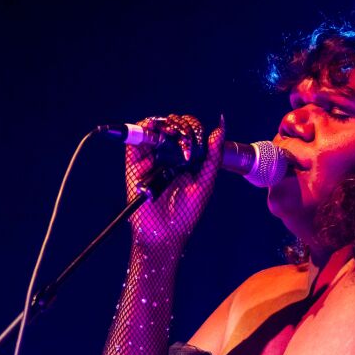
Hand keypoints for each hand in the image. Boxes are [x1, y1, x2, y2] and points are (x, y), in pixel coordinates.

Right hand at [127, 114, 224, 248]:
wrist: (164, 232)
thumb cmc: (186, 212)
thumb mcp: (206, 183)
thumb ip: (213, 157)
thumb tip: (220, 127)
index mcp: (186, 159)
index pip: (189, 131)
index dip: (192, 127)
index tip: (195, 136)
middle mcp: (169, 156)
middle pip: (172, 126)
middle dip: (178, 124)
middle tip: (182, 135)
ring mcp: (151, 158)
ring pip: (153, 128)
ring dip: (162, 122)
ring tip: (169, 130)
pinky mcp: (135, 164)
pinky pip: (135, 141)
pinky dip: (143, 129)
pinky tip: (153, 129)